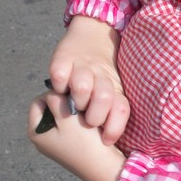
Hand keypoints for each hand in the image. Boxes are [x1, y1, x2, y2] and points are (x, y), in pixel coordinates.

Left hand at [28, 91, 126, 180]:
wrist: (104, 168)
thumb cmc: (85, 144)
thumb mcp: (68, 117)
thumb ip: (57, 100)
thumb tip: (54, 91)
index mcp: (36, 131)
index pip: (39, 102)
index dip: (54, 94)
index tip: (71, 97)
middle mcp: (43, 137)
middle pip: (51, 108)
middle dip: (65, 103)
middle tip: (80, 106)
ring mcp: (56, 142)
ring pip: (63, 115)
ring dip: (74, 112)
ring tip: (86, 115)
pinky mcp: (70, 144)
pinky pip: (71, 125)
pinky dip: (80, 121)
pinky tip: (90, 123)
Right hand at [48, 16, 130, 143]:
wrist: (92, 39)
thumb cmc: (98, 78)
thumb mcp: (110, 93)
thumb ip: (111, 112)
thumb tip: (108, 142)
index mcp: (115, 88)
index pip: (121, 109)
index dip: (115, 127)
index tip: (106, 140)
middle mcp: (101, 77)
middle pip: (104, 98)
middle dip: (95, 115)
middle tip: (88, 121)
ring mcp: (82, 67)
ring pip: (83, 86)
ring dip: (78, 100)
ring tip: (74, 106)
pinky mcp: (64, 58)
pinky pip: (60, 74)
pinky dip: (59, 84)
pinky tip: (60, 89)